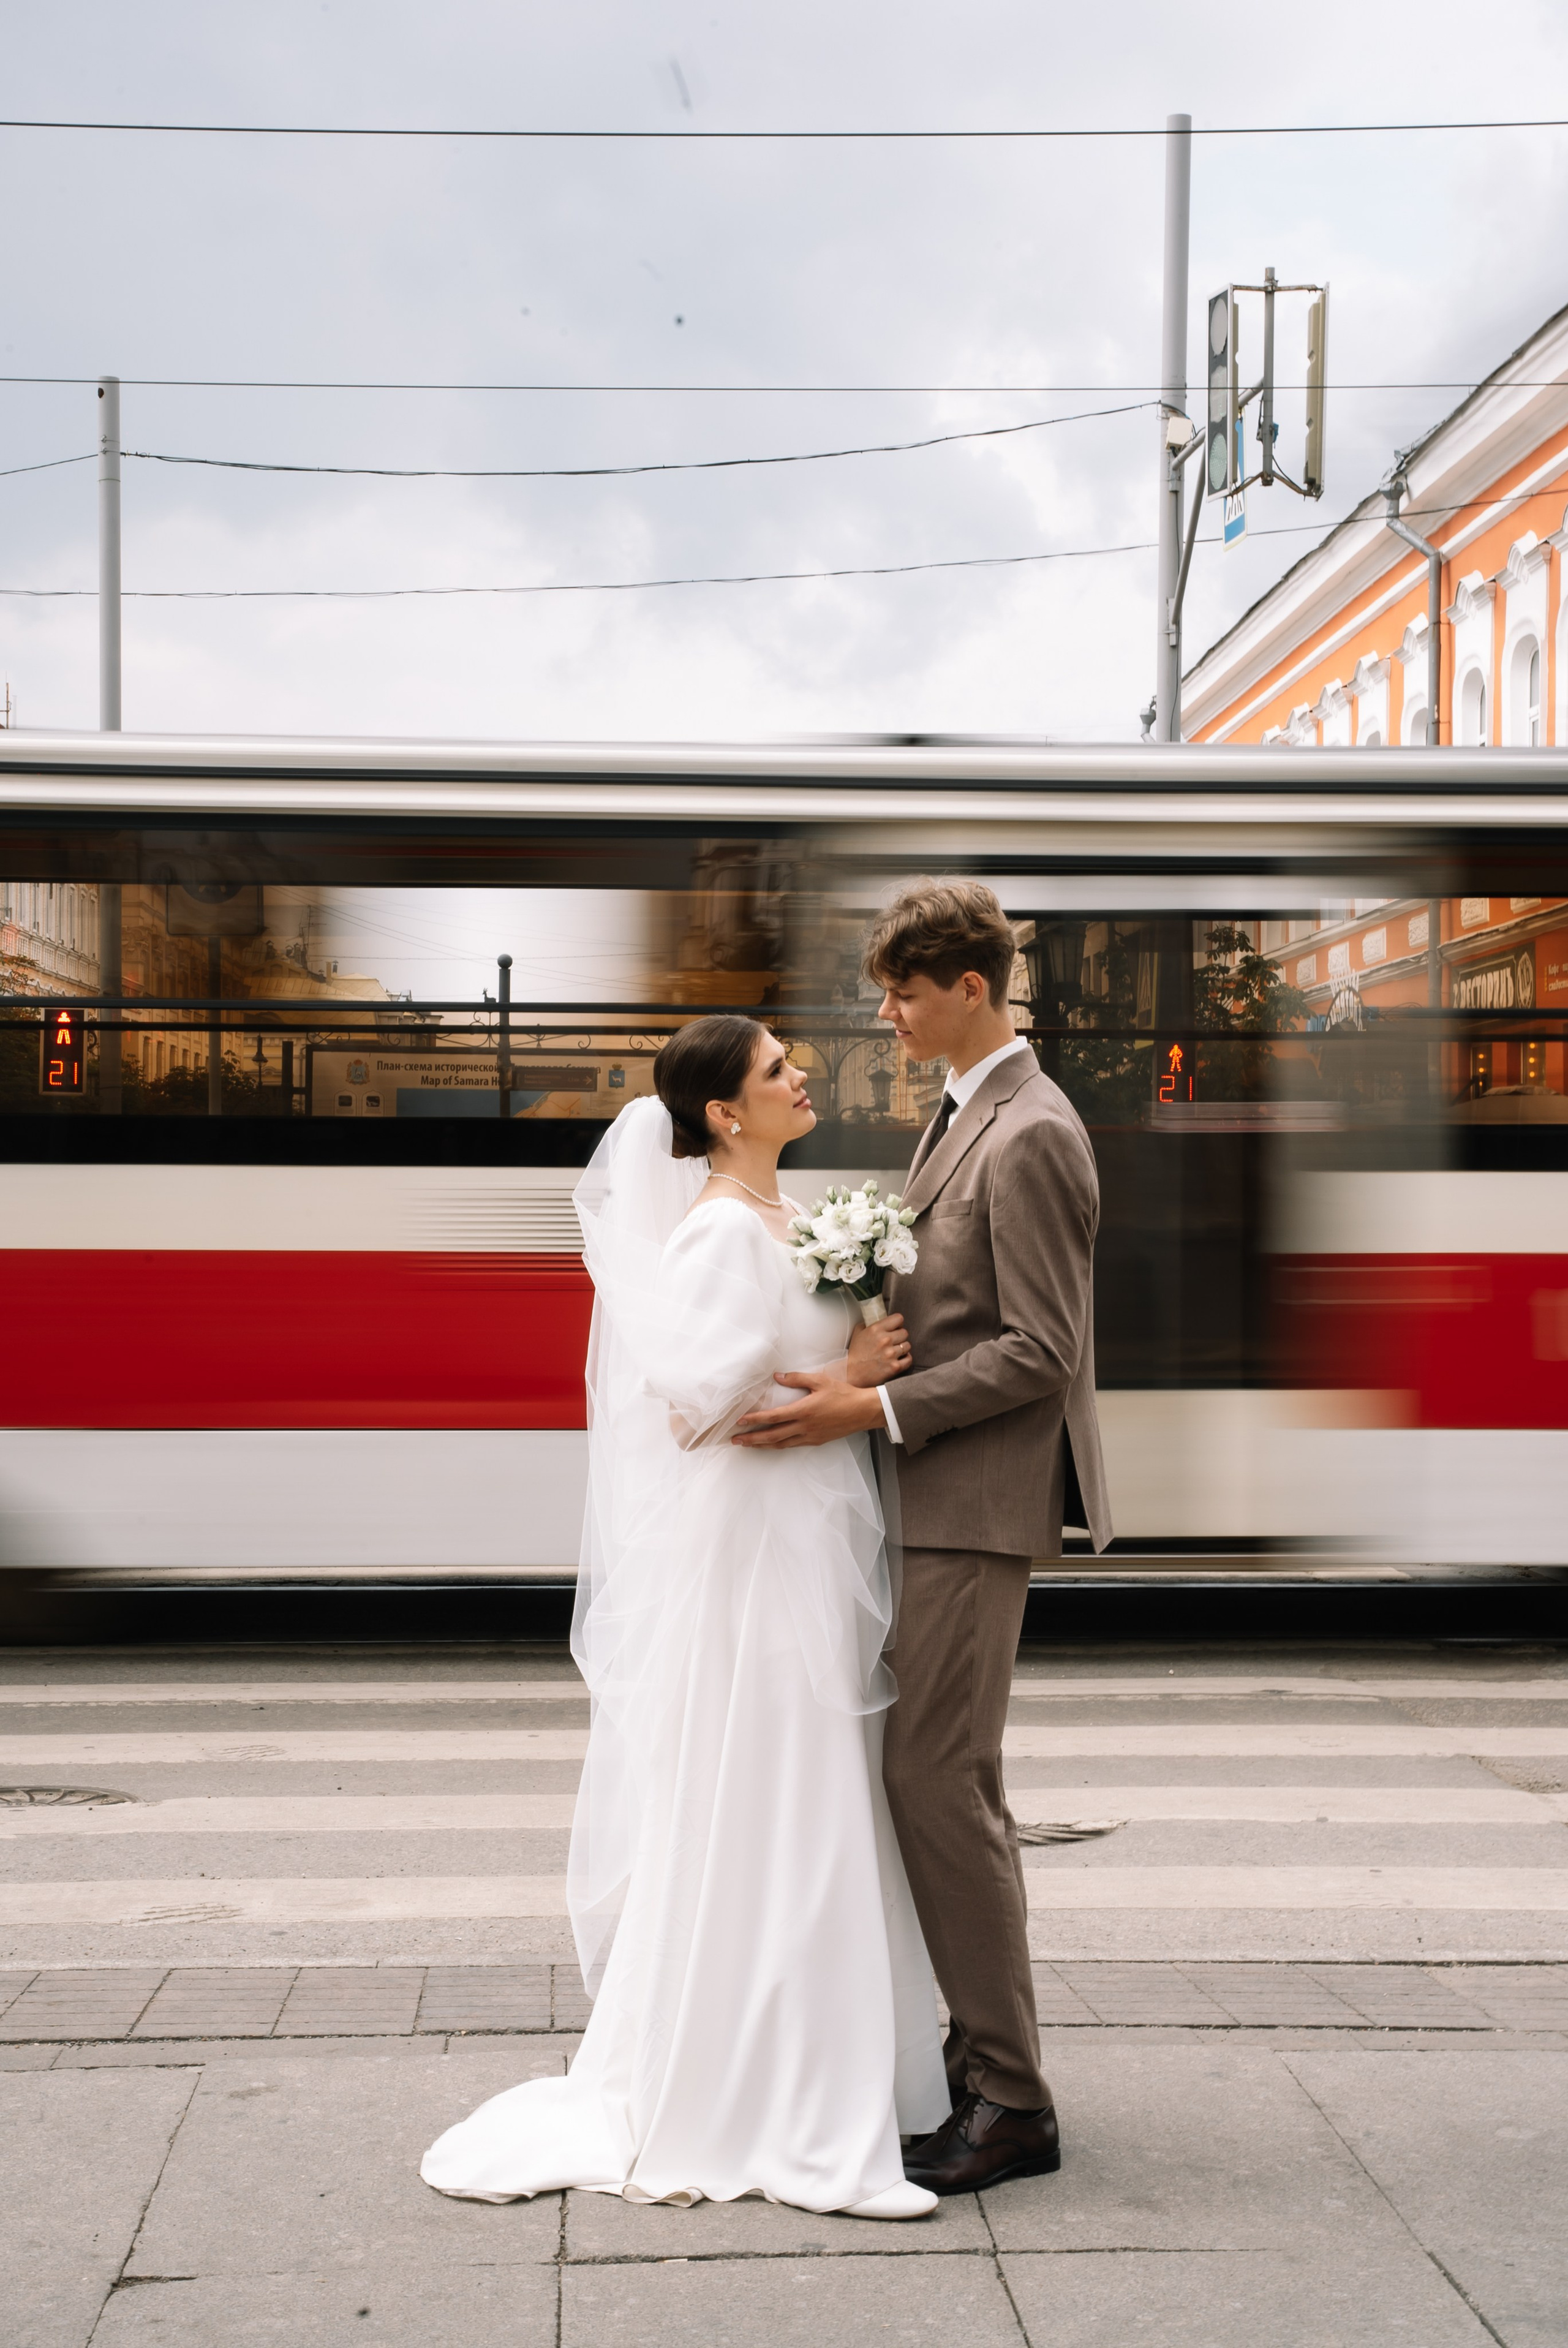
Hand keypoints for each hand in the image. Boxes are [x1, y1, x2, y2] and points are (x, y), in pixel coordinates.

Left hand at [732, 1370, 887, 1447]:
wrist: (863, 1411)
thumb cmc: (843, 1394)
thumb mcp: (820, 1380)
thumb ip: (796, 1378)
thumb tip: (777, 1376)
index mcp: (803, 1410)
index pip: (772, 1417)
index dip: (754, 1419)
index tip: (740, 1421)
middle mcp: (804, 1427)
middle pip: (772, 1436)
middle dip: (751, 1439)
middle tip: (735, 1440)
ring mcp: (810, 1436)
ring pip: (781, 1444)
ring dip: (762, 1445)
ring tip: (748, 1445)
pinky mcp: (816, 1441)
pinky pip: (792, 1445)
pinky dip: (779, 1445)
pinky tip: (772, 1444)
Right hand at [845, 1312, 912, 1387]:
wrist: (852, 1374)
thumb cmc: (855, 1354)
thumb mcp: (858, 1333)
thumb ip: (868, 1323)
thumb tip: (877, 1318)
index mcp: (876, 1329)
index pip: (898, 1318)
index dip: (898, 1323)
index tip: (895, 1327)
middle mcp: (885, 1340)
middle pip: (905, 1332)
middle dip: (900, 1336)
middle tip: (893, 1342)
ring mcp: (891, 1354)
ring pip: (907, 1345)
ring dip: (902, 1348)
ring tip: (894, 1352)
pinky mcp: (895, 1367)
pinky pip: (909, 1359)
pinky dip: (905, 1359)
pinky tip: (898, 1359)